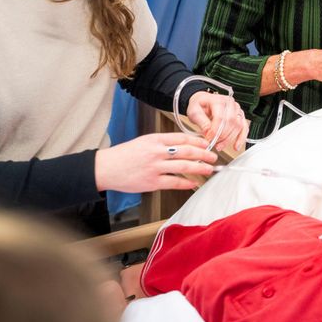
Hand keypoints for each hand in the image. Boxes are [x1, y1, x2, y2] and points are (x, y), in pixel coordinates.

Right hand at [95, 132, 215, 192]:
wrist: (106, 167)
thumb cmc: (124, 155)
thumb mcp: (144, 141)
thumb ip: (162, 143)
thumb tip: (183, 146)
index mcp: (155, 139)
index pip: (183, 138)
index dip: (198, 141)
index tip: (207, 144)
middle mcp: (156, 151)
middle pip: (187, 151)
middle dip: (204, 154)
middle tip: (214, 157)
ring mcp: (155, 167)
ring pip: (184, 167)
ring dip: (200, 168)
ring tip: (209, 169)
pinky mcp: (152, 182)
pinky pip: (174, 182)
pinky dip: (186, 183)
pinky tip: (194, 183)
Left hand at [185, 91, 248, 151]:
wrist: (203, 102)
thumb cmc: (199, 105)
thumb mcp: (194, 112)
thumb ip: (201, 122)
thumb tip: (208, 132)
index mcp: (218, 100)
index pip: (220, 117)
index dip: (215, 130)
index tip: (208, 138)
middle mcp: (230, 103)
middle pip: (231, 122)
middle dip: (222, 136)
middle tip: (214, 144)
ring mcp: (237, 109)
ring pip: (238, 126)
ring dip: (230, 139)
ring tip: (220, 146)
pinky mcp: (240, 116)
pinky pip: (244, 127)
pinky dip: (241, 138)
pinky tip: (236, 146)